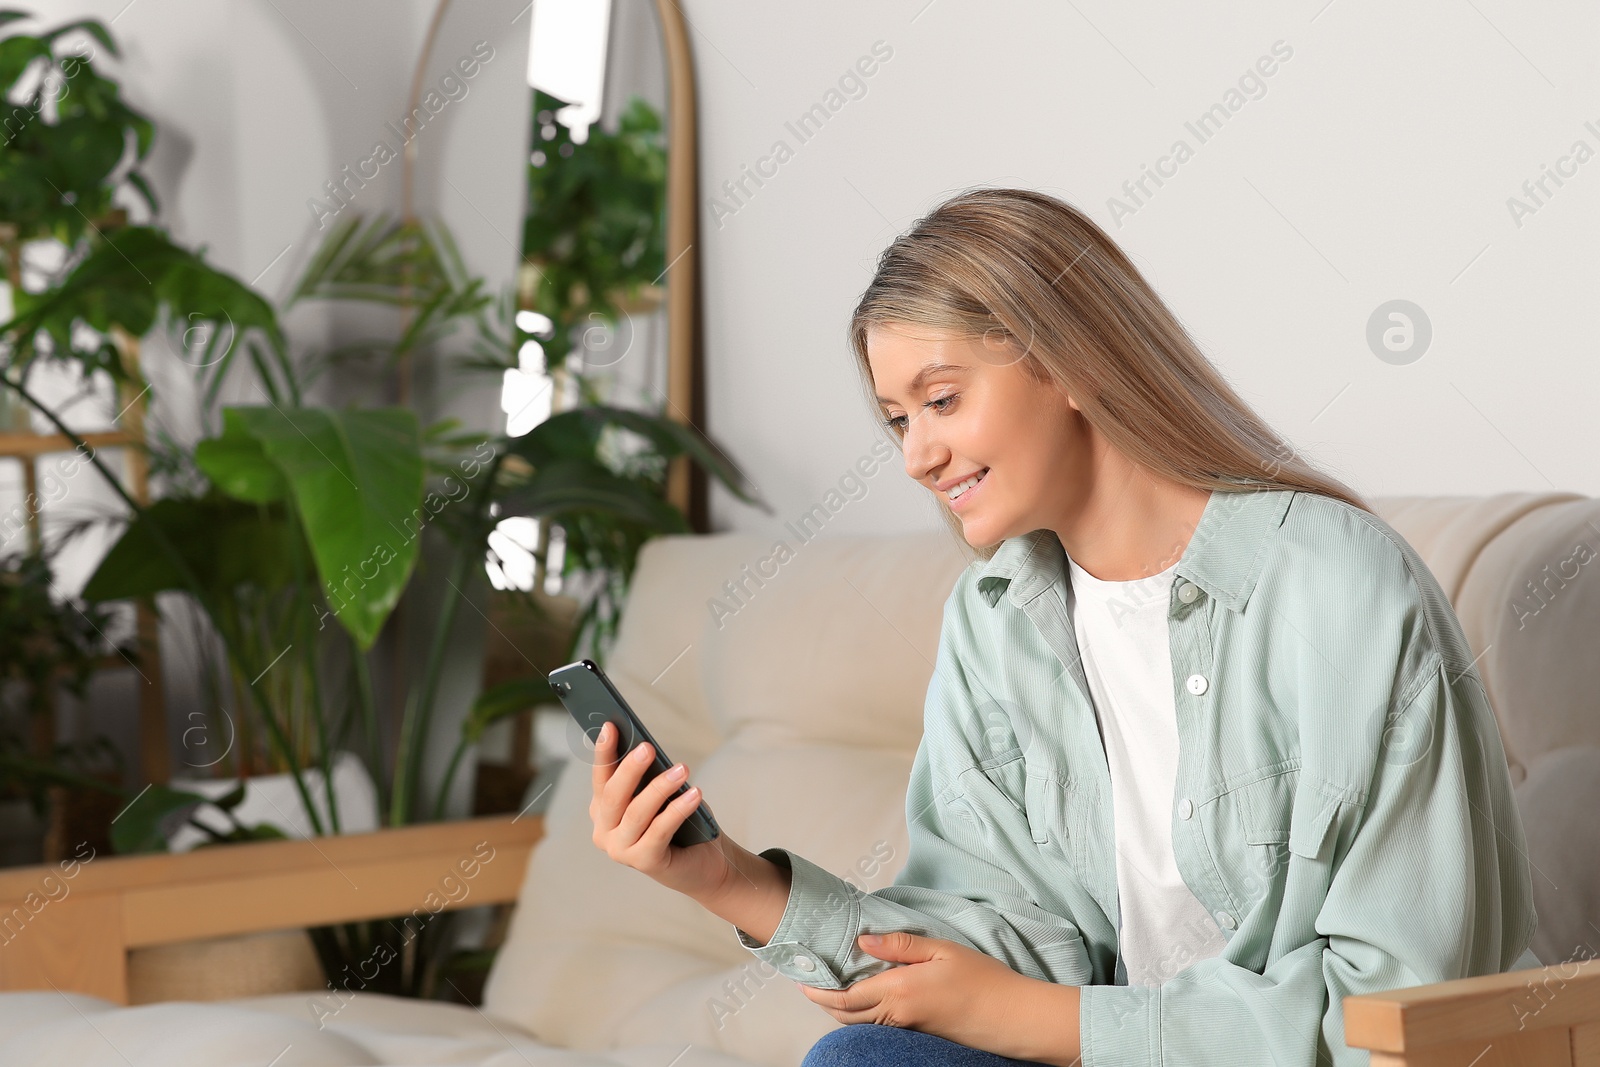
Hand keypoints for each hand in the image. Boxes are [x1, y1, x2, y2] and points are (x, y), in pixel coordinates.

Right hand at [588, 720, 730, 899]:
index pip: (601, 778)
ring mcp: (620, 851)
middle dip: (630, 769)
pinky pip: (659, 831)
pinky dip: (677, 810)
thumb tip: (648, 751)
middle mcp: (604, 832)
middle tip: (647, 747)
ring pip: (636, 813)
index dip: (604, 752)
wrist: (706, 863)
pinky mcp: (643, 863)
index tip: (610, 726)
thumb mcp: (663, 795)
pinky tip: (695, 794)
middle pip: (614, 796)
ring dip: (660, 788)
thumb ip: (650, 779)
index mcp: (602, 811)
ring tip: (682, 769)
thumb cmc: (682, 823)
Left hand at [798, 932, 1080, 1065]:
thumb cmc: (983, 979)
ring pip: (862, 1023)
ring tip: (833, 989)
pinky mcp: (920, 1034)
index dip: (820, 989)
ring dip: (842, 1008)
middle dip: (824, 1001)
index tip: (801, 979)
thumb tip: (863, 941)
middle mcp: (898, 1015)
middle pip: (847, 1014)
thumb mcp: (942, 950)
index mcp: (899, 990)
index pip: (846, 995)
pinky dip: (864, 1014)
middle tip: (811, 984)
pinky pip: (881, 1026)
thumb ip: (900, 945)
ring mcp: (909, 1028)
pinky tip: (868, 998)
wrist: (1012, 1017)